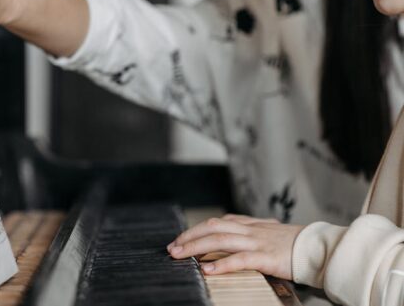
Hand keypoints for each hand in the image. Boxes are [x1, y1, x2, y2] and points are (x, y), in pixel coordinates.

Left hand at [167, 214, 303, 279]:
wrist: (320, 247)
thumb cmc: (296, 244)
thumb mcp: (269, 233)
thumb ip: (251, 233)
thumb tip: (234, 235)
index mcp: (250, 224)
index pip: (217, 222)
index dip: (197, 230)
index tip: (181, 239)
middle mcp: (250, 230)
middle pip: (212, 228)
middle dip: (189, 237)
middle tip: (173, 248)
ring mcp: (257, 242)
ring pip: (220, 240)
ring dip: (196, 247)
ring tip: (181, 256)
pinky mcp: (266, 257)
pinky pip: (239, 259)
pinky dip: (221, 264)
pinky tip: (207, 270)